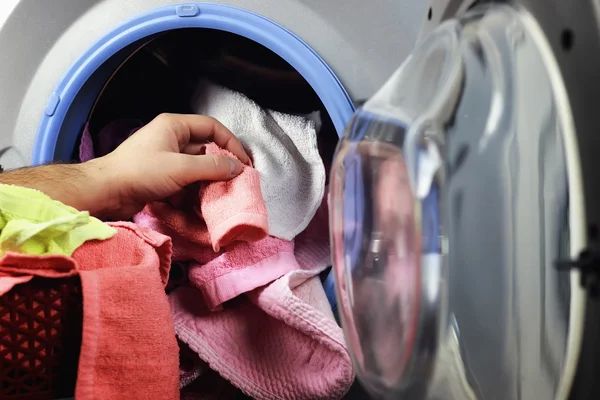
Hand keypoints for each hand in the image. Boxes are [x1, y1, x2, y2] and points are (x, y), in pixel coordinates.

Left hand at [91, 113, 249, 218]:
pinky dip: (194, 191)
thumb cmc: (140, 172)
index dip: (231, 143)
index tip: (244, 163)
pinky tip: (201, 204)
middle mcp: (172, 139)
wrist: (105, 193)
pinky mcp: (161, 177)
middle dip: (221, 165)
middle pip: (206, 148)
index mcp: (175, 126)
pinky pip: (185, 181)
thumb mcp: (181, 168)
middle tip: (237, 181)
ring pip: (197, 168)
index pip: (212, 127)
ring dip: (208, 181)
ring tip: (221, 195)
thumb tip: (238, 168)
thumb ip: (212, 166)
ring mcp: (166, 159)